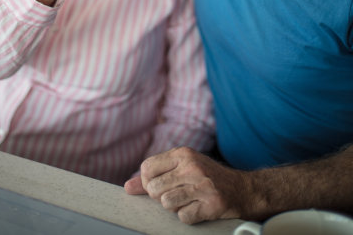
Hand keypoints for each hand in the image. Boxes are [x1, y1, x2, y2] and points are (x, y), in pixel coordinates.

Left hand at [125, 147, 249, 224]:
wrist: (243, 189)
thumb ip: (154, 176)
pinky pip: (183, 217)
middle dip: (160, 197)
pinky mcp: (211, 205)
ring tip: (188, 200)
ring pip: (166, 204)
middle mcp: (192, 167)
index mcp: (183, 153)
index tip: (159, 185)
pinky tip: (198, 208)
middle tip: (176, 194)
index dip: (147, 182)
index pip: (147, 168)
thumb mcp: (182, 168)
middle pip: (154, 189)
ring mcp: (202, 186)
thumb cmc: (206, 177)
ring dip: (175, 207)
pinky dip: (188, 216)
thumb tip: (127, 187)